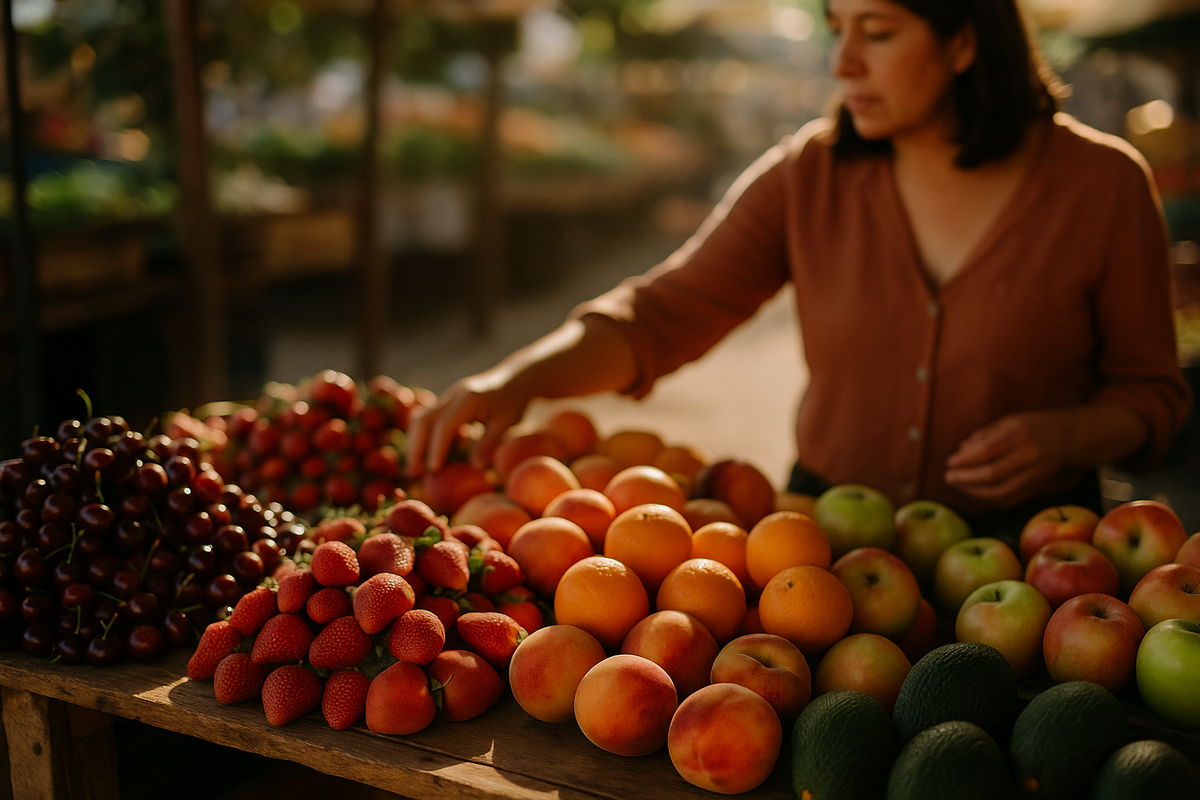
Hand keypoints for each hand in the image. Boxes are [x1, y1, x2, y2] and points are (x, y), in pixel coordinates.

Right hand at [405, 369, 529, 478]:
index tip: (433, 469)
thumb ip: (490, 442)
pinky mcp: (445, 403)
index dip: (437, 448)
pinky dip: (423, 438)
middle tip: (414, 474)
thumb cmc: (513, 401)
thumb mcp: (507, 422)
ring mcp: (446, 398)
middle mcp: (452, 396)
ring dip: (415, 443)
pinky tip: (426, 457)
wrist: (513, 378)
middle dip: (416, 448)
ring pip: (420, 419)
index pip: (445, 425)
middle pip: (423, 420)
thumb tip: (475, 467)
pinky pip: (427, 419)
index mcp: (468, 399)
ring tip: (415, 469)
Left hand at [943, 412, 1070, 505]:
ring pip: (1001, 490)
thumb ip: (984, 436)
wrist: (1065, 437)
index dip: (966, 460)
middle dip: (966, 478)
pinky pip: (1009, 498)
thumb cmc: (1030, 426)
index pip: (987, 451)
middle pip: (993, 474)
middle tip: (948, 477)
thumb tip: (960, 451)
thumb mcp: (1007, 422)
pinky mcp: (1036, 485)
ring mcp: (1034, 472)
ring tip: (957, 485)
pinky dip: (989, 498)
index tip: (949, 462)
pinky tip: (973, 492)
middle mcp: (1028, 454)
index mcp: (1019, 434)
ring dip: (974, 491)